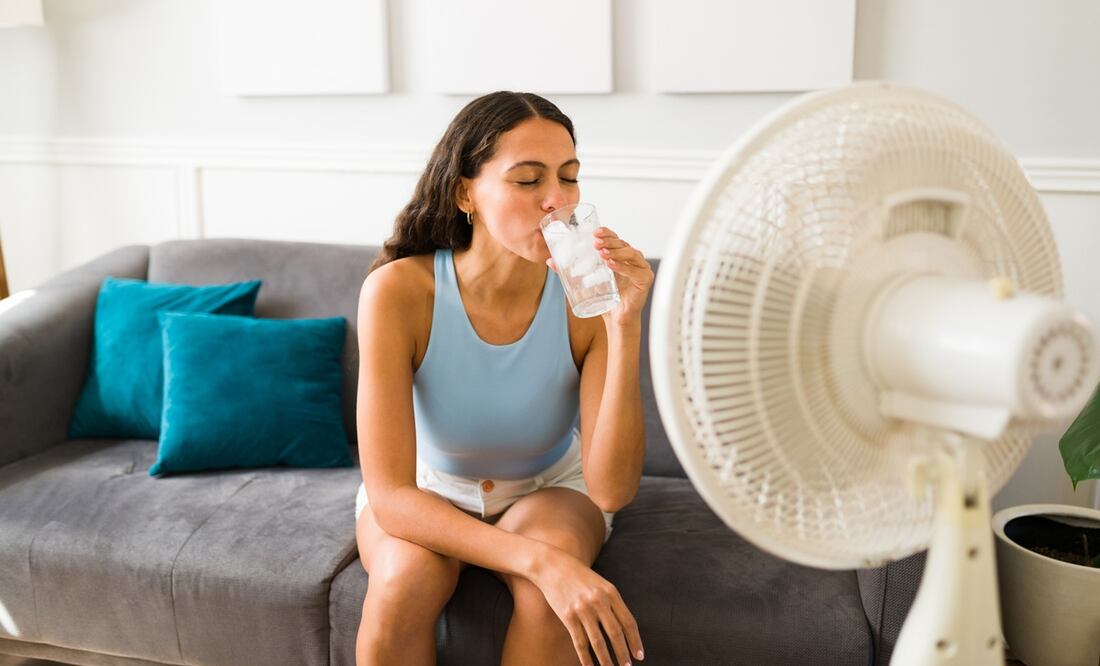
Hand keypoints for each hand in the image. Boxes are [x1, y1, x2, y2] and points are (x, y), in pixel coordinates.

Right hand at [530, 544, 643, 665]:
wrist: (552, 566)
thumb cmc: (579, 577)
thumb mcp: (601, 584)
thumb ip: (612, 603)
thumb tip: (624, 629)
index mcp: (611, 592)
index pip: (628, 622)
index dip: (635, 641)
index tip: (639, 655)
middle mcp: (598, 601)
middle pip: (616, 634)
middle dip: (623, 653)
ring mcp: (582, 609)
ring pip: (598, 642)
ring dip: (607, 660)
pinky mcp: (568, 616)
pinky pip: (580, 642)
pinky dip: (586, 658)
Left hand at [547, 227, 653, 327]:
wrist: (617, 318)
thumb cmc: (605, 298)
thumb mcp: (586, 280)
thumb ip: (569, 271)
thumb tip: (550, 262)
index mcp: (621, 255)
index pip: (615, 238)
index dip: (607, 233)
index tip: (595, 232)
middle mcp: (633, 259)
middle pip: (623, 243)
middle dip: (609, 241)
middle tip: (595, 242)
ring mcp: (641, 268)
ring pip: (631, 253)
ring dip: (616, 251)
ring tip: (601, 253)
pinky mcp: (645, 279)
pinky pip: (635, 270)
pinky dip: (623, 267)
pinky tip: (611, 265)